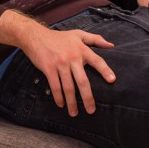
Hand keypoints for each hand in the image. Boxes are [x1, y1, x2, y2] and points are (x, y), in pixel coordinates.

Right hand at [0, 11, 115, 116]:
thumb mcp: (78, 34)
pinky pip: (55, 86)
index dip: (105, 70)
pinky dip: (58, 97)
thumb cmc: (59, 37)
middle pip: (83, 81)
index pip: (97, 61)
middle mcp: (72, 57)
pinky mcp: (49, 69)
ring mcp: (60, 64)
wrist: (36, 36)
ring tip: (74, 112)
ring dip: (72, 102)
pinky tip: (61, 104)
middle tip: (91, 110)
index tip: (112, 80)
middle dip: (87, 98)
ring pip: (68, 87)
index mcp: (81, 50)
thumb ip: (95, 39)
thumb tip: (111, 45)